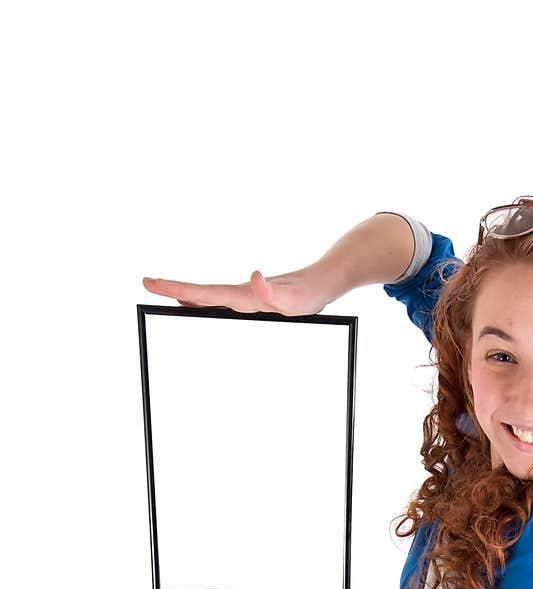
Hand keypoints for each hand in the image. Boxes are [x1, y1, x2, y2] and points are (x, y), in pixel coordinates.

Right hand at [142, 267, 329, 316]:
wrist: (323, 282)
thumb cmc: (308, 295)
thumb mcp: (292, 301)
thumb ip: (272, 294)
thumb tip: (254, 277)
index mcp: (242, 296)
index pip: (203, 293)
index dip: (176, 288)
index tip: (152, 283)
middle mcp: (240, 294)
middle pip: (200, 293)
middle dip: (172, 289)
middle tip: (148, 285)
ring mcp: (245, 297)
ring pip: (209, 297)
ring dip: (186, 296)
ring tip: (166, 295)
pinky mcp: (254, 301)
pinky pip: (222, 302)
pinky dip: (204, 301)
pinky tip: (198, 304)